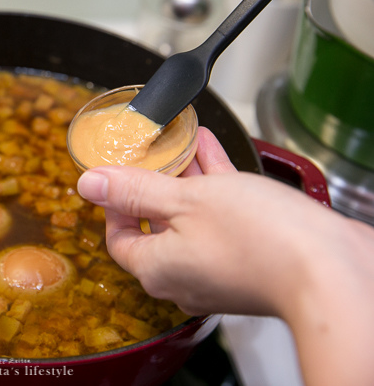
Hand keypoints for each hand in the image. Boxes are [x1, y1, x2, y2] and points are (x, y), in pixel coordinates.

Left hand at [76, 126, 373, 384]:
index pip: (119, 238)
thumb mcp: (183, 200)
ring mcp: (217, 272)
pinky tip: (212, 150)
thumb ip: (133, 191)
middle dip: (154, 184)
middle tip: (150, 156)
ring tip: (182, 143)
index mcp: (156, 267)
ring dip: (186, 179)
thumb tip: (88, 184)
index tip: (118, 177)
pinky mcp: (248, 261)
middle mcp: (183, 277)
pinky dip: (214, 188)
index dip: (114, 205)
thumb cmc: (259, 239)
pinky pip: (221, 222)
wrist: (331, 272)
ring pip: (191, 219)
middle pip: (156, 226)